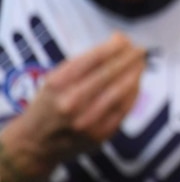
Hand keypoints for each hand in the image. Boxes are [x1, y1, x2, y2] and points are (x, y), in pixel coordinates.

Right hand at [1, 33, 146, 177]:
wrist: (37, 143)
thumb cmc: (52, 102)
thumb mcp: (56, 78)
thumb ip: (87, 59)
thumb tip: (121, 39)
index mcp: (58, 84)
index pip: (94, 58)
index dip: (115, 46)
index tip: (125, 39)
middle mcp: (71, 103)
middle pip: (109, 74)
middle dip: (128, 58)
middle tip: (140, 49)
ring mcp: (87, 121)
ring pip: (120, 91)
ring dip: (135, 73)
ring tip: (141, 63)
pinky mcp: (100, 134)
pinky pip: (124, 108)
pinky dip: (134, 92)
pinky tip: (136, 82)